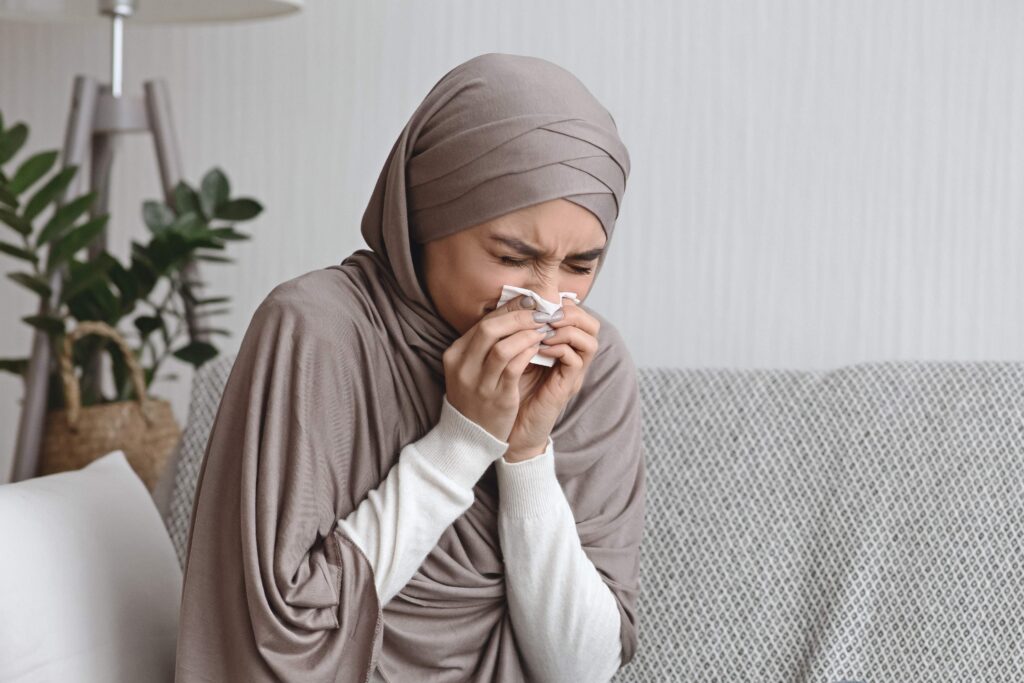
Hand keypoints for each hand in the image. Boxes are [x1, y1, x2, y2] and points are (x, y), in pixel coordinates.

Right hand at [442, 294, 547, 441]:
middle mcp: (463, 367)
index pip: (483, 322)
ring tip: (542, 330)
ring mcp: (478, 383)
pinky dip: (527, 353)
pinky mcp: (496, 398)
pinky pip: (513, 368)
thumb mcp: (470, 367)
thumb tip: (515, 311)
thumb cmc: (476, 396)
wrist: (468, 437)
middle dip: (518, 317)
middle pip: (489, 329)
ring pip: (502, 347)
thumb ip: (486, 343)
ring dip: (526, 334)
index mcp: (454, 355)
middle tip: (540, 313)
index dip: (509, 309)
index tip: (530, 302)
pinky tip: (538, 348)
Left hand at [504, 297, 599, 461]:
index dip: (563, 303)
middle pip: (591, 324)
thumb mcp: (512, 352)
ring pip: (590, 340)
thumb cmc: (507, 388)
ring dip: (566, 330)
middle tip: (546, 313)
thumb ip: (519, 330)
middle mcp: (573, 357)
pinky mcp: (567, 386)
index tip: (539, 302)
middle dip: (570, 313)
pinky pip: (576, 360)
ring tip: (543, 331)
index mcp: (561, 346)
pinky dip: (560, 349)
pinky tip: (540, 349)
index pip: (577, 315)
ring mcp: (573, 373)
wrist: (508, 427)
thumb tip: (518, 300)